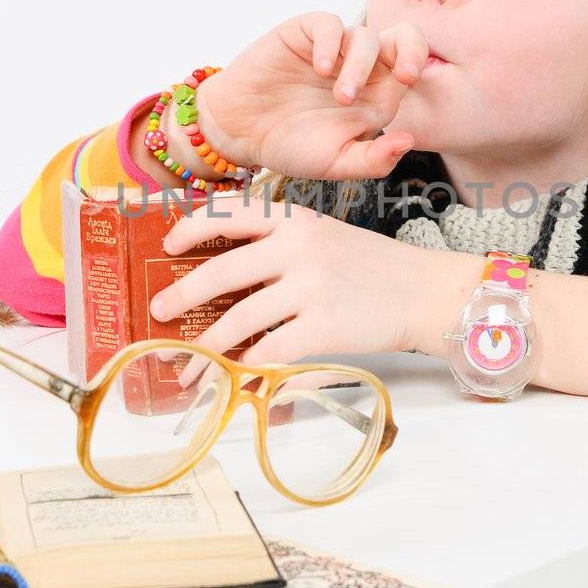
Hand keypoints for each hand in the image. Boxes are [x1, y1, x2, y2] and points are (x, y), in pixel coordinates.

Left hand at [145, 194, 476, 371]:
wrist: (427, 291)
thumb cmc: (373, 267)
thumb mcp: (326, 236)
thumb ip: (280, 243)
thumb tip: (222, 272)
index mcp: (295, 219)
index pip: (229, 212)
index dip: (191, 227)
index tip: (169, 246)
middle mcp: (299, 247)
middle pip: (221, 271)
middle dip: (182, 296)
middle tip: (160, 311)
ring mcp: (311, 287)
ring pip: (239, 319)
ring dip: (207, 347)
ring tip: (190, 363)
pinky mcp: (324, 326)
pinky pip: (270, 351)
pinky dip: (247, 367)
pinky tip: (236, 376)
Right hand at [194, 12, 428, 181]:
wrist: (239, 131)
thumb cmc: (290, 146)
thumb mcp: (336, 163)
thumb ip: (374, 160)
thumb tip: (408, 140)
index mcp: (375, 95)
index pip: (411, 68)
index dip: (418, 67)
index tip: (408, 83)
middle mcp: (359, 68)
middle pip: (401, 38)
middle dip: (412, 49)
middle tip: (404, 75)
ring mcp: (332, 49)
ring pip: (364, 36)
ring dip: (360, 66)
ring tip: (342, 98)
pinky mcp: (304, 34)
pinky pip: (328, 24)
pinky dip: (330, 42)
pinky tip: (320, 68)